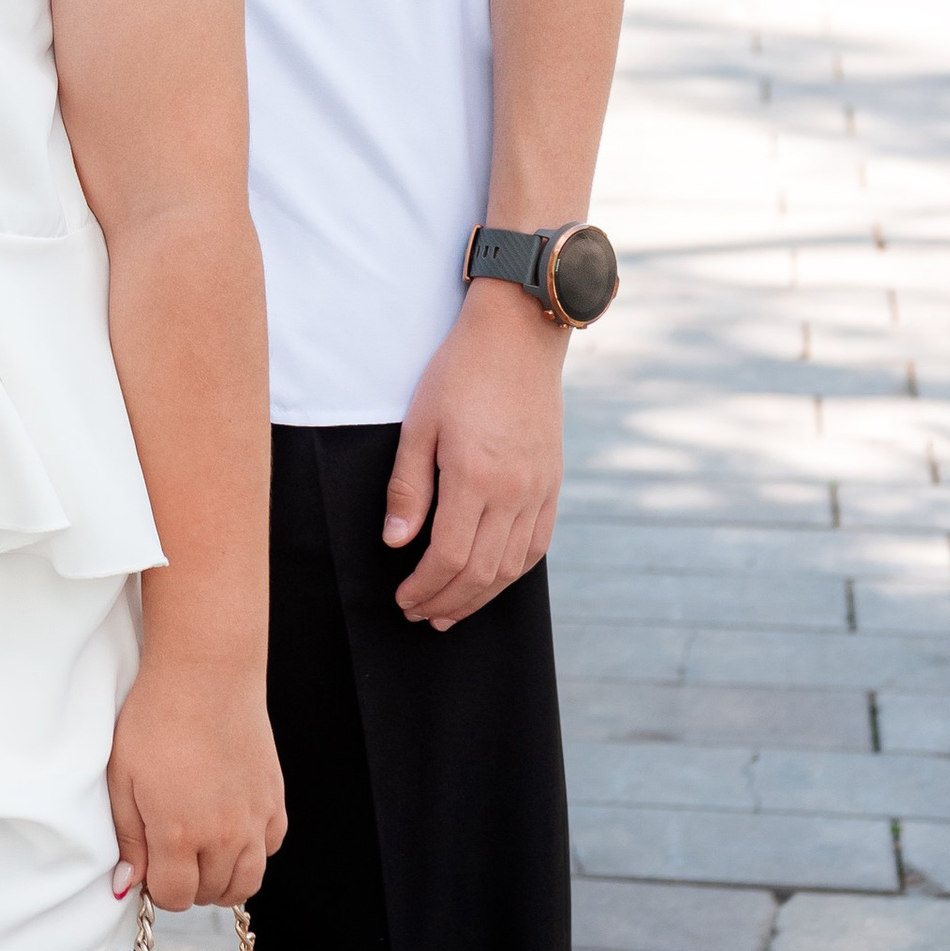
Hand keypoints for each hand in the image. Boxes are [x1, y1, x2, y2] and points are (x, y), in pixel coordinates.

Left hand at [106, 654, 284, 912]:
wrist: (206, 674)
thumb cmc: (157, 718)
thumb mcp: (123, 777)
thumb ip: (129, 838)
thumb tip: (130, 885)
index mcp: (180, 833)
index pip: (174, 896)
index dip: (156, 887)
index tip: (149, 863)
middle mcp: (225, 835)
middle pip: (209, 894)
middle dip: (186, 884)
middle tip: (170, 852)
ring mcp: (255, 819)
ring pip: (246, 883)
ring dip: (220, 878)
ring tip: (199, 850)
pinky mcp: (274, 801)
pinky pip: (269, 850)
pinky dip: (250, 851)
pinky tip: (229, 828)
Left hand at [383, 280, 565, 628]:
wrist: (518, 336)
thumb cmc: (459, 373)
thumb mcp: (419, 423)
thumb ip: (408, 487)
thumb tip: (396, 542)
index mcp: (475, 477)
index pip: (449, 557)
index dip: (424, 587)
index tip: (402, 598)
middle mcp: (514, 492)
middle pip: (481, 572)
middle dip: (446, 601)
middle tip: (418, 614)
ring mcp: (539, 490)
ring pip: (512, 567)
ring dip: (479, 597)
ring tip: (449, 611)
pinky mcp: (553, 483)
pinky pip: (536, 545)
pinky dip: (512, 573)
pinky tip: (491, 581)